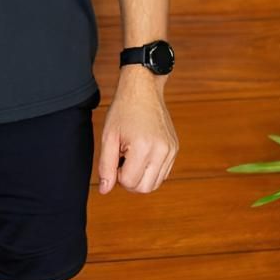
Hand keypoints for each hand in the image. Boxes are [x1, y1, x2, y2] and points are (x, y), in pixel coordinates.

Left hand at [97, 69, 178, 194]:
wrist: (143, 88)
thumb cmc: (123, 109)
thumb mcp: (109, 136)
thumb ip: (106, 166)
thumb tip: (105, 190)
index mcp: (144, 147)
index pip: (129, 183)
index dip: (118, 174)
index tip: (116, 156)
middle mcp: (162, 151)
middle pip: (145, 188)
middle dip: (130, 179)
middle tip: (123, 158)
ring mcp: (171, 150)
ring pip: (155, 183)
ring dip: (141, 176)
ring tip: (132, 154)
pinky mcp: (175, 148)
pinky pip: (163, 173)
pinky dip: (151, 170)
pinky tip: (143, 152)